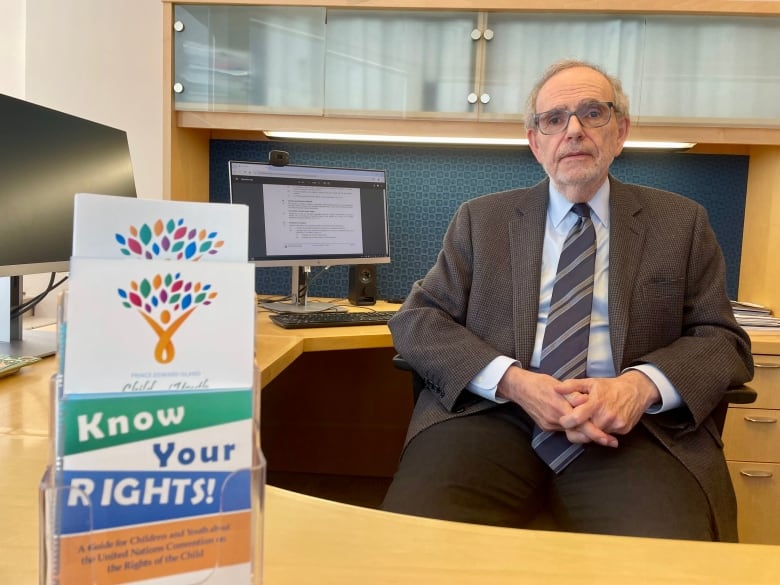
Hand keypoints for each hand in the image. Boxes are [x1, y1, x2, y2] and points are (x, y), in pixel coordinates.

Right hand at [496, 366, 614, 445]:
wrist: (520, 388)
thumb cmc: (541, 383)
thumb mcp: (560, 385)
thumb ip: (574, 395)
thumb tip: (587, 402)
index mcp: (560, 407)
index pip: (582, 425)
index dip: (597, 434)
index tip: (610, 440)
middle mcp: (555, 419)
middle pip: (578, 433)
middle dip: (594, 437)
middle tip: (610, 441)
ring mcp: (549, 424)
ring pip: (571, 432)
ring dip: (583, 432)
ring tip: (597, 431)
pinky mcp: (545, 427)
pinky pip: (562, 430)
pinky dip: (571, 428)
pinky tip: (575, 423)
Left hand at [555, 370, 660, 444]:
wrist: (636, 390)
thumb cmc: (610, 387)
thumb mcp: (590, 382)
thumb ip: (572, 386)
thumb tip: (556, 389)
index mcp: (596, 403)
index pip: (577, 419)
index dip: (567, 422)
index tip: (563, 420)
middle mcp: (606, 416)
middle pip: (585, 431)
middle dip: (578, 428)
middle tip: (573, 422)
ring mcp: (616, 424)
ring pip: (596, 435)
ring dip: (590, 431)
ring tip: (588, 420)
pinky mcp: (624, 430)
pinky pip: (608, 435)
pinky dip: (602, 431)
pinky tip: (601, 421)